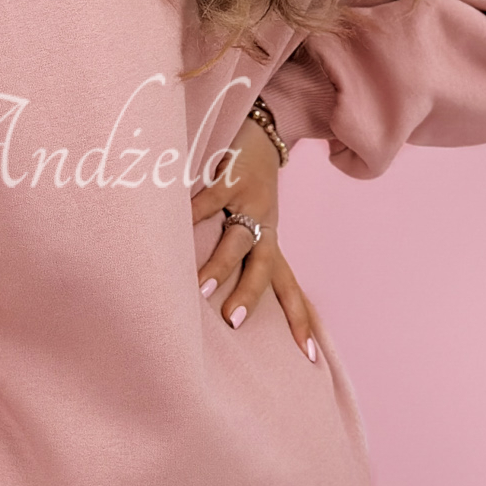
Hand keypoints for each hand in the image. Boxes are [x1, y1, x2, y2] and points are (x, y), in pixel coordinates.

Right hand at [190, 115, 318, 358]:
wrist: (261, 130)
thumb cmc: (248, 184)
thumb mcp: (250, 221)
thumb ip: (237, 256)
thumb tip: (210, 299)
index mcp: (270, 241)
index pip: (288, 286)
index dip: (300, 319)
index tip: (309, 356)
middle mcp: (264, 225)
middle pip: (265, 268)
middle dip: (250, 296)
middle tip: (233, 323)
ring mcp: (248, 201)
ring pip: (237, 239)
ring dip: (220, 265)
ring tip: (201, 290)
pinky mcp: (230, 178)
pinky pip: (210, 199)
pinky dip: (193, 214)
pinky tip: (175, 227)